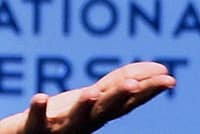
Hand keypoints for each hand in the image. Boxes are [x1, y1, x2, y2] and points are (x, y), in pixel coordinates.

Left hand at [0, 61, 175, 133]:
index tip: (169, 78)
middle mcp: (85, 122)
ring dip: (84, 106)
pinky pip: (36, 120)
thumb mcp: (90, 100)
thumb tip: (140, 75)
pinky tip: (40, 96)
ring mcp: (60, 127)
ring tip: (90, 92)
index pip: (127, 100)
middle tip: (136, 85)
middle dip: (121, 97)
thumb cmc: (63, 119)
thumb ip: (111, 88)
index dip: (147, 89)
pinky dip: (38, 109)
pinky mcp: (34, 129)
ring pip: (75, 118)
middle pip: (106, 109)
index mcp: (99, 113)